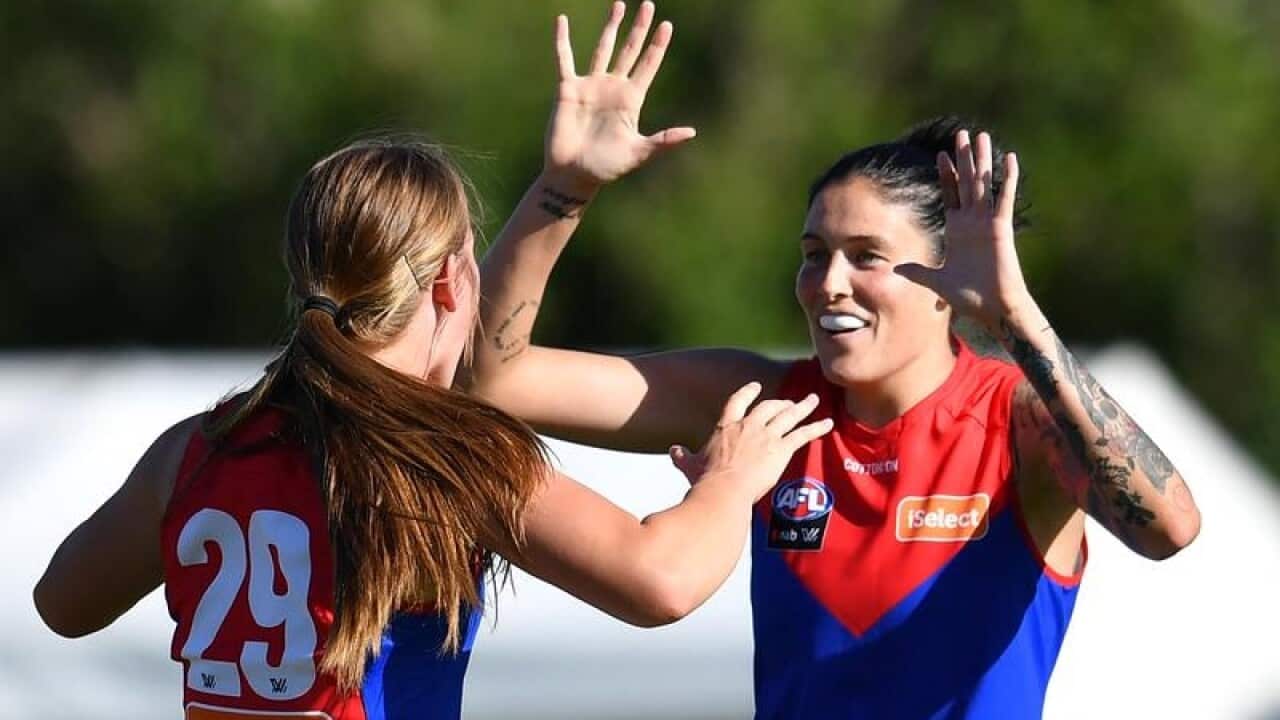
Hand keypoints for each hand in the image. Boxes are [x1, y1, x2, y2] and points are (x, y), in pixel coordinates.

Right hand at [545, 2, 695, 188]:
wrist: (573, 175)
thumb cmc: (606, 168)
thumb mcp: (639, 153)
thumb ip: (663, 141)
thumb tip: (692, 132)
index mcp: (631, 100)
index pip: (648, 66)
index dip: (657, 46)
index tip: (667, 25)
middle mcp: (613, 88)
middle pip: (629, 50)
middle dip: (639, 28)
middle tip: (648, 4)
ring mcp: (590, 86)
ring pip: (603, 49)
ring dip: (611, 27)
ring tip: (619, 5)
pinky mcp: (568, 89)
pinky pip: (564, 59)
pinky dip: (562, 40)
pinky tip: (562, 21)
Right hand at [669, 383, 832, 500]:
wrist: (724, 490)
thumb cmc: (706, 480)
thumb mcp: (690, 466)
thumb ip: (683, 457)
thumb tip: (673, 451)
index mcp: (726, 427)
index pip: (738, 402)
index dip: (748, 393)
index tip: (755, 387)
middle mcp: (748, 426)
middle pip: (768, 406)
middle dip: (781, 402)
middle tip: (790, 401)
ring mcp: (766, 436)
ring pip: (788, 416)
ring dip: (802, 407)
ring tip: (814, 400)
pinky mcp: (781, 449)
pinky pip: (802, 434)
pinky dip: (816, 427)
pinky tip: (828, 422)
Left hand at [895, 130, 1031, 328]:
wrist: (992, 308)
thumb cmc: (969, 297)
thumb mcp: (936, 281)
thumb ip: (918, 272)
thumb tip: (896, 268)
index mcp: (958, 230)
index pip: (951, 194)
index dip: (946, 175)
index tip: (940, 154)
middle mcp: (973, 222)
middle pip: (967, 182)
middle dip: (964, 158)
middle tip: (962, 134)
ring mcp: (987, 222)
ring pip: (984, 184)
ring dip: (983, 160)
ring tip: (982, 136)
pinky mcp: (1001, 227)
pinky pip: (1004, 198)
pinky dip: (1007, 179)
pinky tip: (1009, 158)